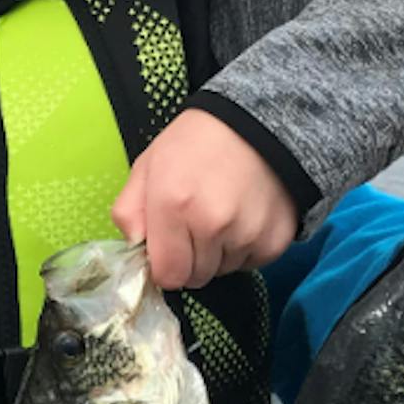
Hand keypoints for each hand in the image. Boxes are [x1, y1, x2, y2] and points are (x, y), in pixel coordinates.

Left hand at [110, 110, 298, 290]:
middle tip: (194, 224)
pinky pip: (251, 263)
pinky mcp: (275, 241)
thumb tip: (134, 247)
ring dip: (217, 253)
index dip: (164, 265)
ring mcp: (247, 235)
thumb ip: (128, 212)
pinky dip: (244, 249)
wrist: (256, 125)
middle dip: (190, 258)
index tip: (167, 248)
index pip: (168, 275)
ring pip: (223, 270)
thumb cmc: (194, 145)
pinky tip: (242, 217)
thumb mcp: (146, 167)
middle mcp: (212, 225)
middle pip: (196, 277)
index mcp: (173, 205)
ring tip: (220, 214)